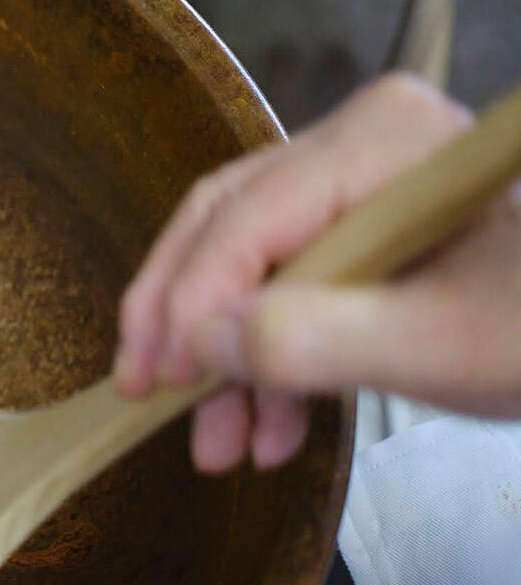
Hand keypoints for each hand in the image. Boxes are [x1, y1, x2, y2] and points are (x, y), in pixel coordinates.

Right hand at [112, 73, 520, 472]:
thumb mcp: (440, 346)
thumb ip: (317, 341)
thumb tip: (202, 343)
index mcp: (381, 141)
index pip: (243, 224)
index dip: (186, 308)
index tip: (157, 386)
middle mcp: (359, 139)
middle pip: (223, 228)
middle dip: (182, 326)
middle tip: (144, 394)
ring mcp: (359, 178)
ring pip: (244, 262)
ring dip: (225, 358)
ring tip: (221, 444)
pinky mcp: (365, 223)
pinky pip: (286, 280)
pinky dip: (269, 353)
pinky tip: (270, 426)